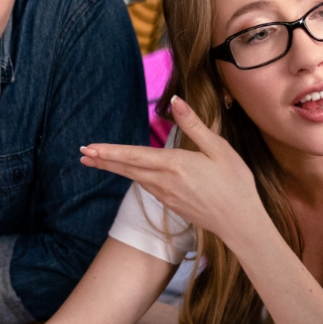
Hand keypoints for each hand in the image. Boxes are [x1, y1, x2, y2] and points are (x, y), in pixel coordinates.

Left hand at [79, 96, 265, 245]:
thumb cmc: (235, 183)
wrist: (240, 223)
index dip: (109, 151)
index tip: (88, 148)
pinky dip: (134, 177)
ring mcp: (166, 196)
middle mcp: (164, 181)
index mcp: (175, 164)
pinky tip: (132, 174)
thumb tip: (175, 100)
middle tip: (82, 154)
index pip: (133, 155)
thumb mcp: (219, 148)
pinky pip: (148, 187)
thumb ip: (194, 124)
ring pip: (135, 178)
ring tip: (97, 162)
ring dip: (115, 169)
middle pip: (127, 169)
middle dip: (103, 161)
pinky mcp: (172, 205)